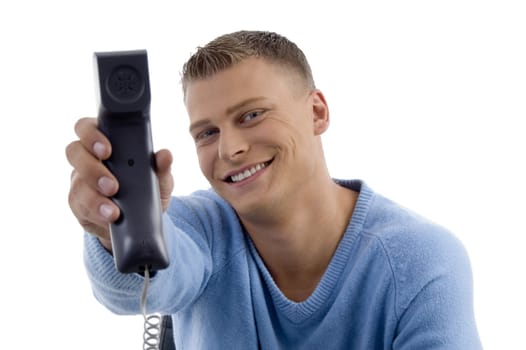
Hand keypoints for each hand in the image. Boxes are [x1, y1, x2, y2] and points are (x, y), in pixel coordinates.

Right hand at [65, 117, 173, 250]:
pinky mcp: (78, 203)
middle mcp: (87, 158)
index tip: (107, 150)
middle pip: (74, 152)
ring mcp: (79, 181)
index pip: (86, 127)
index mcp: (105, 142)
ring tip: (114, 211)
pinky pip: (80, 206)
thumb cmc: (146, 188)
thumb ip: (161, 167)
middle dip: (91, 169)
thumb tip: (165, 155)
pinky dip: (96, 213)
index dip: (91, 135)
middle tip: (112, 186)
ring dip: (95, 198)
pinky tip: (109, 218)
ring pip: (77, 184)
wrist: (141, 220)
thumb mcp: (158, 179)